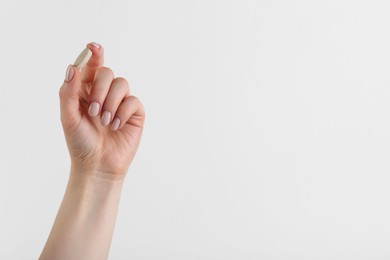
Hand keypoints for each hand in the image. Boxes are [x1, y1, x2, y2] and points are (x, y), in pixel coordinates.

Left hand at [59, 43, 144, 179]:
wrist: (97, 165)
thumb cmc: (80, 142)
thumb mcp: (68, 116)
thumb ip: (68, 91)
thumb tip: (73, 66)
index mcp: (85, 91)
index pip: (91, 66)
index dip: (93, 54)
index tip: (93, 46)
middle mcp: (104, 93)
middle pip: (107, 73)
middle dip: (99, 89)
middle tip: (93, 110)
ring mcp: (120, 102)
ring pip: (122, 84)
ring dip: (111, 102)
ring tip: (104, 121)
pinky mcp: (134, 113)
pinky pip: (133, 101)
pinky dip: (123, 112)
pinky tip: (115, 126)